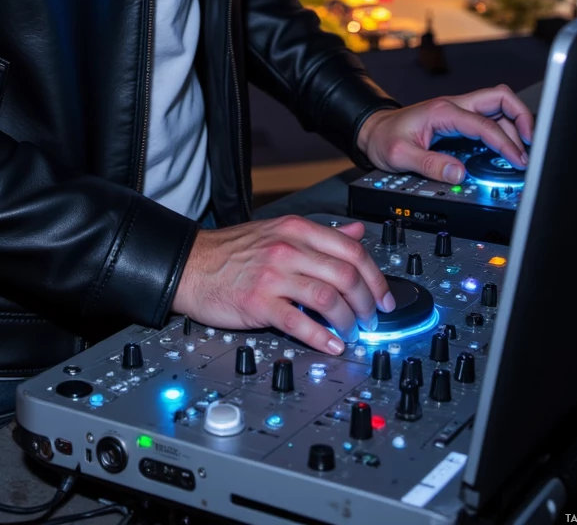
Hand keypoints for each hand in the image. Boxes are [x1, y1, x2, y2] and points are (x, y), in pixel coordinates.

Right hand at [171, 216, 396, 356]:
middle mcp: (288, 248)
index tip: (385, 298)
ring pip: (329, 299)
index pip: (352, 250)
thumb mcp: (279, 231)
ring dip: (349, 323)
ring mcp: (273, 275)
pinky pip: (300, 323)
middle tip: (371, 321)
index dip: (376, 278)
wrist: (191, 264)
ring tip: (352, 335)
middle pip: (346, 276)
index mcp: (297, 230)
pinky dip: (322, 338)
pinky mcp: (259, 302)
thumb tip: (356, 232)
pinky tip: (332, 346)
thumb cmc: (233, 252)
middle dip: (367, 304)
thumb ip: (320, 234)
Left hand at [356, 86, 533, 184]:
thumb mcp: (400, 156)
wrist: (373, 131)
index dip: (506, 143)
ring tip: (521, 153)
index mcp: (443, 111)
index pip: (485, 123)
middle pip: (500, 98)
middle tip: (531, 144)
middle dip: (522, 117)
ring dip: (514, 126)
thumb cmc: (384, 139)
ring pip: (498, 108)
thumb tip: (459, 174)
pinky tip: (507, 150)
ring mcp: (459, 112)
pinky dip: (504, 132)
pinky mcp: (460, 122)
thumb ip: (429, 165)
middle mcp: (454, 106)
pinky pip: (490, 120)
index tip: (518, 161)